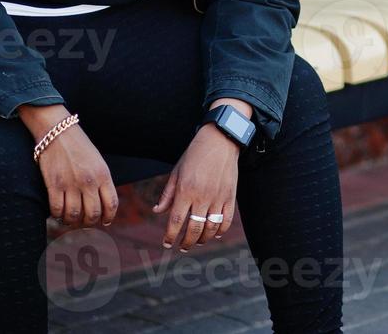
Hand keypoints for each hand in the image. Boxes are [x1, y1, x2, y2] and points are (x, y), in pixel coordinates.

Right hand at [21, 104, 118, 227]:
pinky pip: (57, 209)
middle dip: (89, 222)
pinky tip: (58, 212)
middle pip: (93, 214)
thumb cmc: (78, 147)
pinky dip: (57, 215)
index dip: (109, 217)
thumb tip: (102, 204)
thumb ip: (101, 181)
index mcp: (103, 174)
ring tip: (69, 218)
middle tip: (84, 221)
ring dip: (72, 221)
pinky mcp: (54, 184)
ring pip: (74, 215)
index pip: (111, 204)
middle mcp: (89, 181)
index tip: (104, 221)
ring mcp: (71, 184)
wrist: (58, 131)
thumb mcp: (97, 161)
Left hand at [153, 98, 247, 250]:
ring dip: (203, 239)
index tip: (167, 244)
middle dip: (186, 242)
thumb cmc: (195, 154)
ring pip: (211, 228)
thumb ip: (167, 194)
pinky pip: (226, 220)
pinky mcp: (231, 196)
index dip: (170, 236)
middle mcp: (202, 196)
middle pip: (194, 228)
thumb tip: (157, 211)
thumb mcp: (177, 171)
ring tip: (197, 242)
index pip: (176, 220)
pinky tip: (215, 233)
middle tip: (182, 248)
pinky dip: (221, 230)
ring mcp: (218, 197)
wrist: (220, 140)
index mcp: (185, 190)